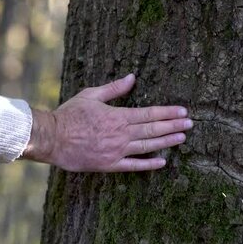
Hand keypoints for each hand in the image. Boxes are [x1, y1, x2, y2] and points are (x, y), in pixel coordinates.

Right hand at [21, 74, 191, 171]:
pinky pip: (134, 165)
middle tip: (191, 124)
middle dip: (174, 126)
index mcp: (117, 115)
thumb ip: (114, 88)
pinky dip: (149, 164)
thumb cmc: (69, 115)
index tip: (183, 111)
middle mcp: (121, 134)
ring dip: (167, 142)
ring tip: (183, 138)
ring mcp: (116, 151)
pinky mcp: (109, 164)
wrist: (51, 138)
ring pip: (148, 146)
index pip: (149, 113)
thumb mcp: (91, 95)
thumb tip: (132, 77)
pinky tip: (163, 162)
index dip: (168, 112)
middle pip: (153, 129)